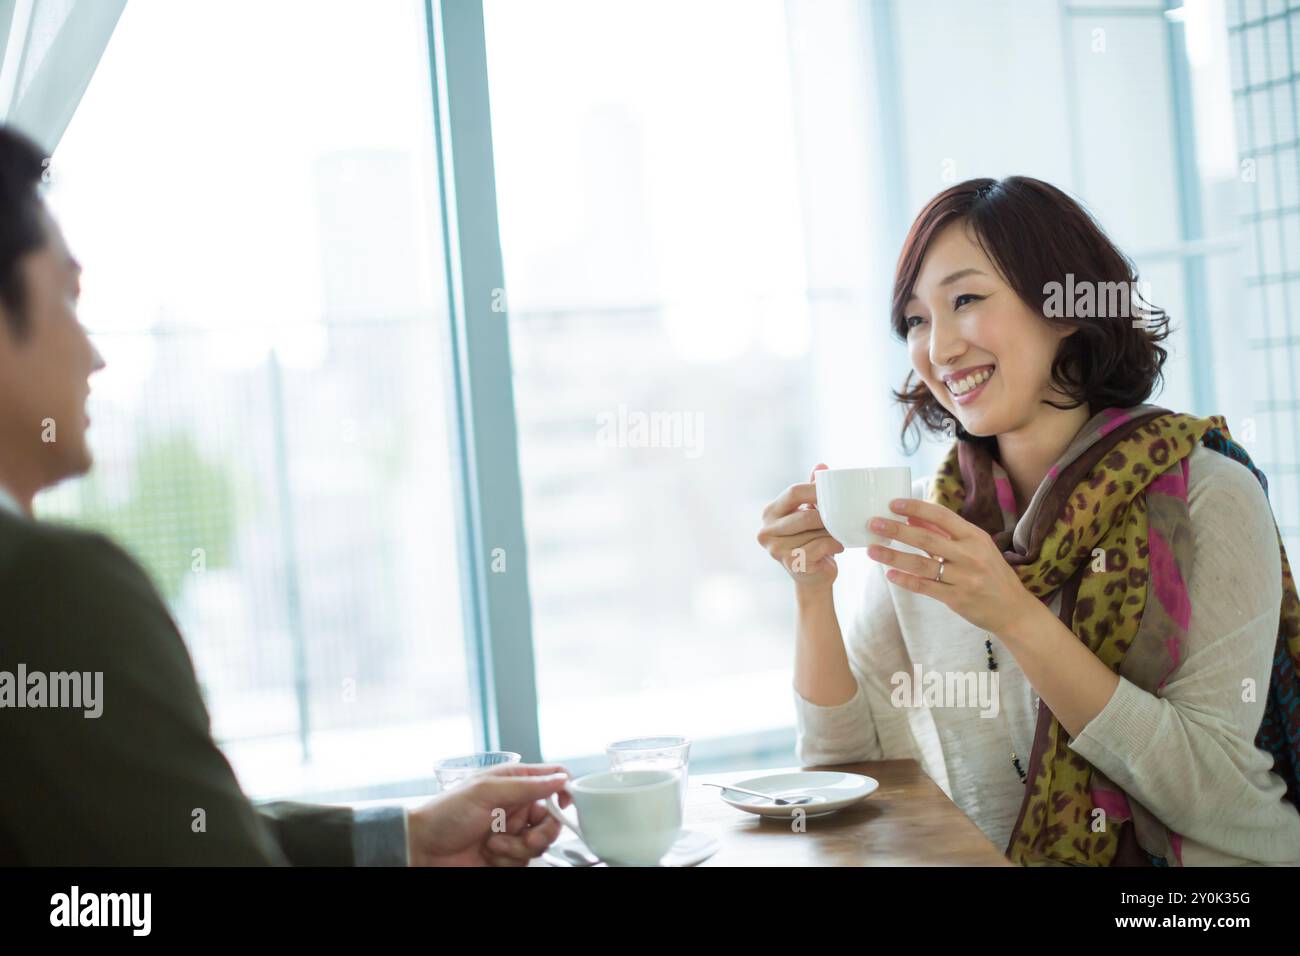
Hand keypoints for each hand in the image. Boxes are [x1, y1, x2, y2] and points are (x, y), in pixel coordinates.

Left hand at [406, 763, 572, 865]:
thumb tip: (561, 778)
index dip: (564, 789)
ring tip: (494, 844)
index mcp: (513, 782)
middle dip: (543, 830)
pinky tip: (489, 853)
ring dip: (520, 846)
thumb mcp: (486, 791)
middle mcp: (516, 806)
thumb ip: (527, 785)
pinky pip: (525, 860)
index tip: (565, 803)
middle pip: (552, 817)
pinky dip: (509, 858)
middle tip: (527, 836)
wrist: (422, 849)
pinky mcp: (507, 856)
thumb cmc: (446, 813)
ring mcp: (512, 832)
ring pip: (540, 842)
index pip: (551, 779)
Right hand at [757, 463, 844, 589]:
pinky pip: (820, 546)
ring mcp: (776, 549)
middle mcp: (766, 531)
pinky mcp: (791, 563)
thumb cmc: (812, 540)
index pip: (793, 492)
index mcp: (769, 513)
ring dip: (832, 531)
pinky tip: (838, 547)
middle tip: (843, 516)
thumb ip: (812, 491)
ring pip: (814, 531)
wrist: (813, 578)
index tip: (835, 491)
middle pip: (804, 514)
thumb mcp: (810, 513)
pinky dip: (834, 545)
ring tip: (839, 533)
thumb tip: (821, 465)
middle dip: (827, 515)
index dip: (815, 489)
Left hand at [864, 497, 1034, 634]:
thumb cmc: (991, 573)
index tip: (892, 504)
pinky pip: (926, 587)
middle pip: (927, 539)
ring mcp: (964, 578)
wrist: (1013, 610)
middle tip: (874, 524)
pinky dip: (906, 580)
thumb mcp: (975, 547)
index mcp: (975, 537)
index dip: (916, 508)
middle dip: (897, 530)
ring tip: (872, 550)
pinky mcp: (957, 598)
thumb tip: (912, 517)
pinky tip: (890, 575)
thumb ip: (944, 532)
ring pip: (921, 564)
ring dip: (894, 556)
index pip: (942, 516)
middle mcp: (970, 555)